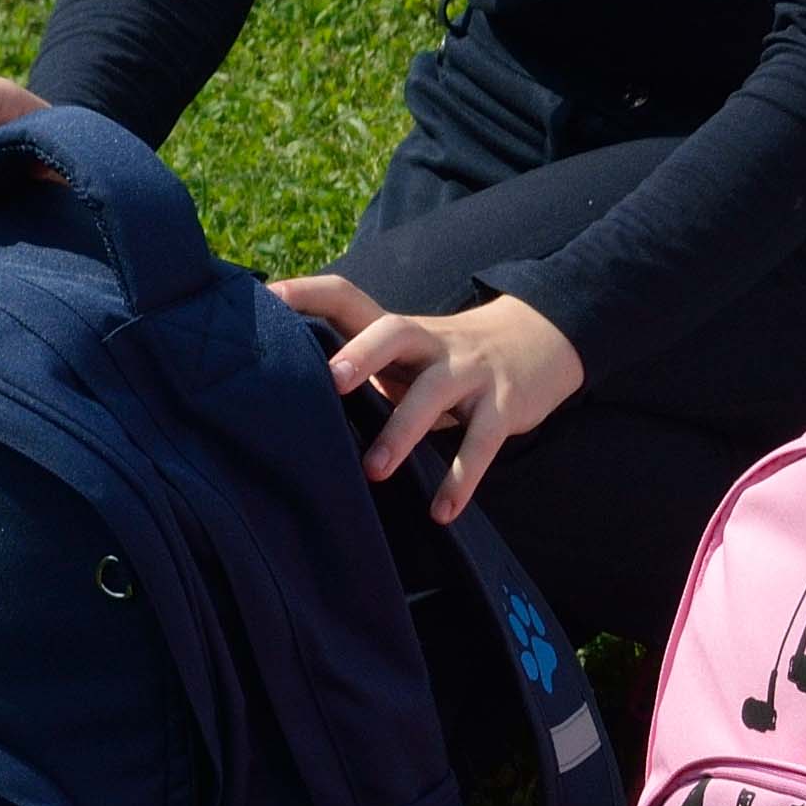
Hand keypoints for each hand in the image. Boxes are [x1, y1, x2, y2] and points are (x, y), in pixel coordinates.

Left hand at [271, 273, 586, 522]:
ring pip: (435, 394)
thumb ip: (361, 366)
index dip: (308, 294)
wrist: (538, 344)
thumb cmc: (448, 361)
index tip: (268, 297)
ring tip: (375, 471)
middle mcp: (432, 343)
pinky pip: (481, 442)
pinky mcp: (503, 406)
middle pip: (395, 333)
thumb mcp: (407, 354)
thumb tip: (288, 399)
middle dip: (362, 354)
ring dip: (403, 431)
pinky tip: (441, 511)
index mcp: (399, 330)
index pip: (347, 297)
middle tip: (331, 383)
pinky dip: (461, 479)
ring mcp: (469, 372)